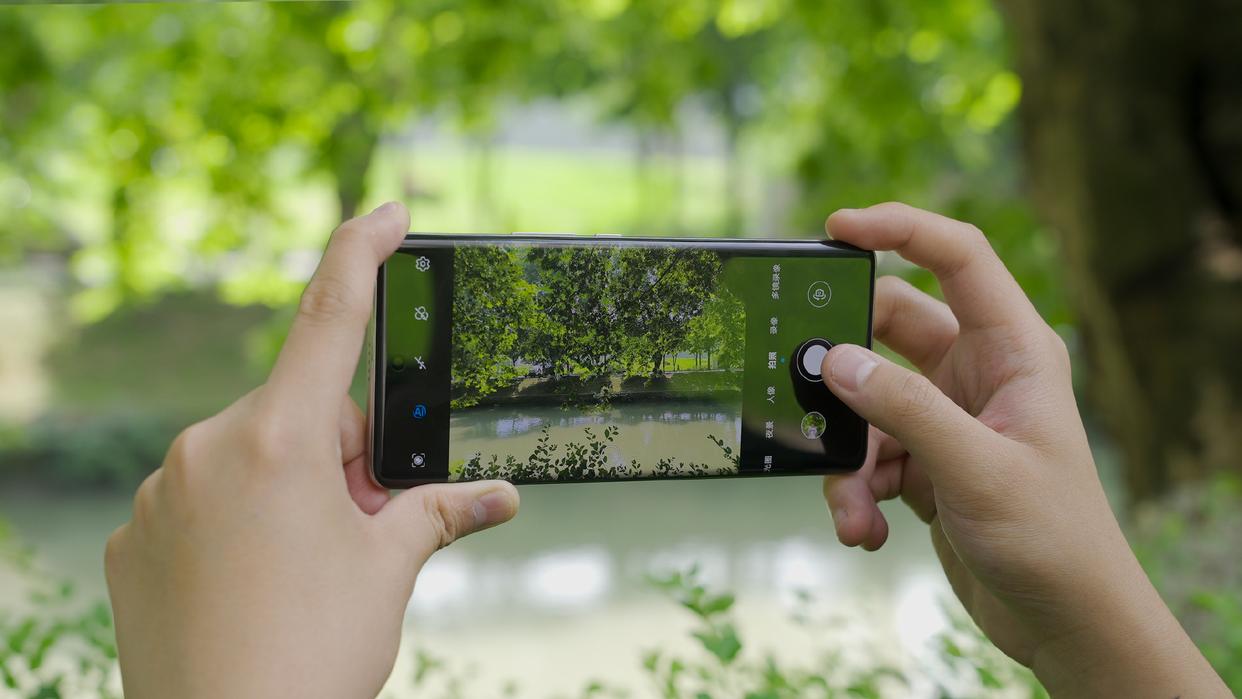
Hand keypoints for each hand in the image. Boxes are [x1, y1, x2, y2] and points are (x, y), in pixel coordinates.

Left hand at [104, 202, 519, 698]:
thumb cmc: (310, 657)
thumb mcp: (389, 571)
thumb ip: (439, 511)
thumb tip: (500, 496)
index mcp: (279, 440)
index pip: (328, 317)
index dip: (361, 251)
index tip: (387, 211)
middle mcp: (208, 448)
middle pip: (302, 414)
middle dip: (344, 455)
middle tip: (364, 525)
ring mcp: (162, 492)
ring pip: (253, 457)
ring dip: (293, 489)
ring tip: (308, 569)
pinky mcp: (136, 535)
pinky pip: (203, 498)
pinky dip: (241, 521)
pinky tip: (256, 583)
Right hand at [819, 203, 1225, 696]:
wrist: (1064, 621)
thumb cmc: (1052, 538)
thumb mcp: (974, 467)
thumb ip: (904, 409)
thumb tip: (833, 360)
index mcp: (1012, 349)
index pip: (957, 257)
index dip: (898, 227)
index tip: (836, 229)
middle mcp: (977, 372)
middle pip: (887, 330)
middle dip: (844, 367)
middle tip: (802, 386)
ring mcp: (946, 417)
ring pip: (867, 402)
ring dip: (847, 455)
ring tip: (852, 506)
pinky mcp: (925, 461)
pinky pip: (868, 454)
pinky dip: (856, 490)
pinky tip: (866, 531)